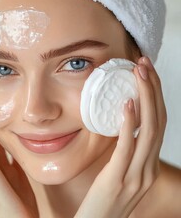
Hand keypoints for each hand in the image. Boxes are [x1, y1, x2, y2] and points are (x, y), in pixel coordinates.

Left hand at [75, 57, 166, 217]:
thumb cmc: (104, 200)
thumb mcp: (119, 173)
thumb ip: (124, 152)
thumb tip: (119, 125)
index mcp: (148, 166)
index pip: (159, 124)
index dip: (156, 96)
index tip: (146, 73)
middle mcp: (148, 168)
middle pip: (159, 122)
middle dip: (153, 90)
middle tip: (143, 64)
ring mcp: (136, 175)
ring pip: (149, 131)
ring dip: (145, 99)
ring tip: (138, 75)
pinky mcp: (118, 179)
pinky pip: (127, 148)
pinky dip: (129, 124)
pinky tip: (127, 105)